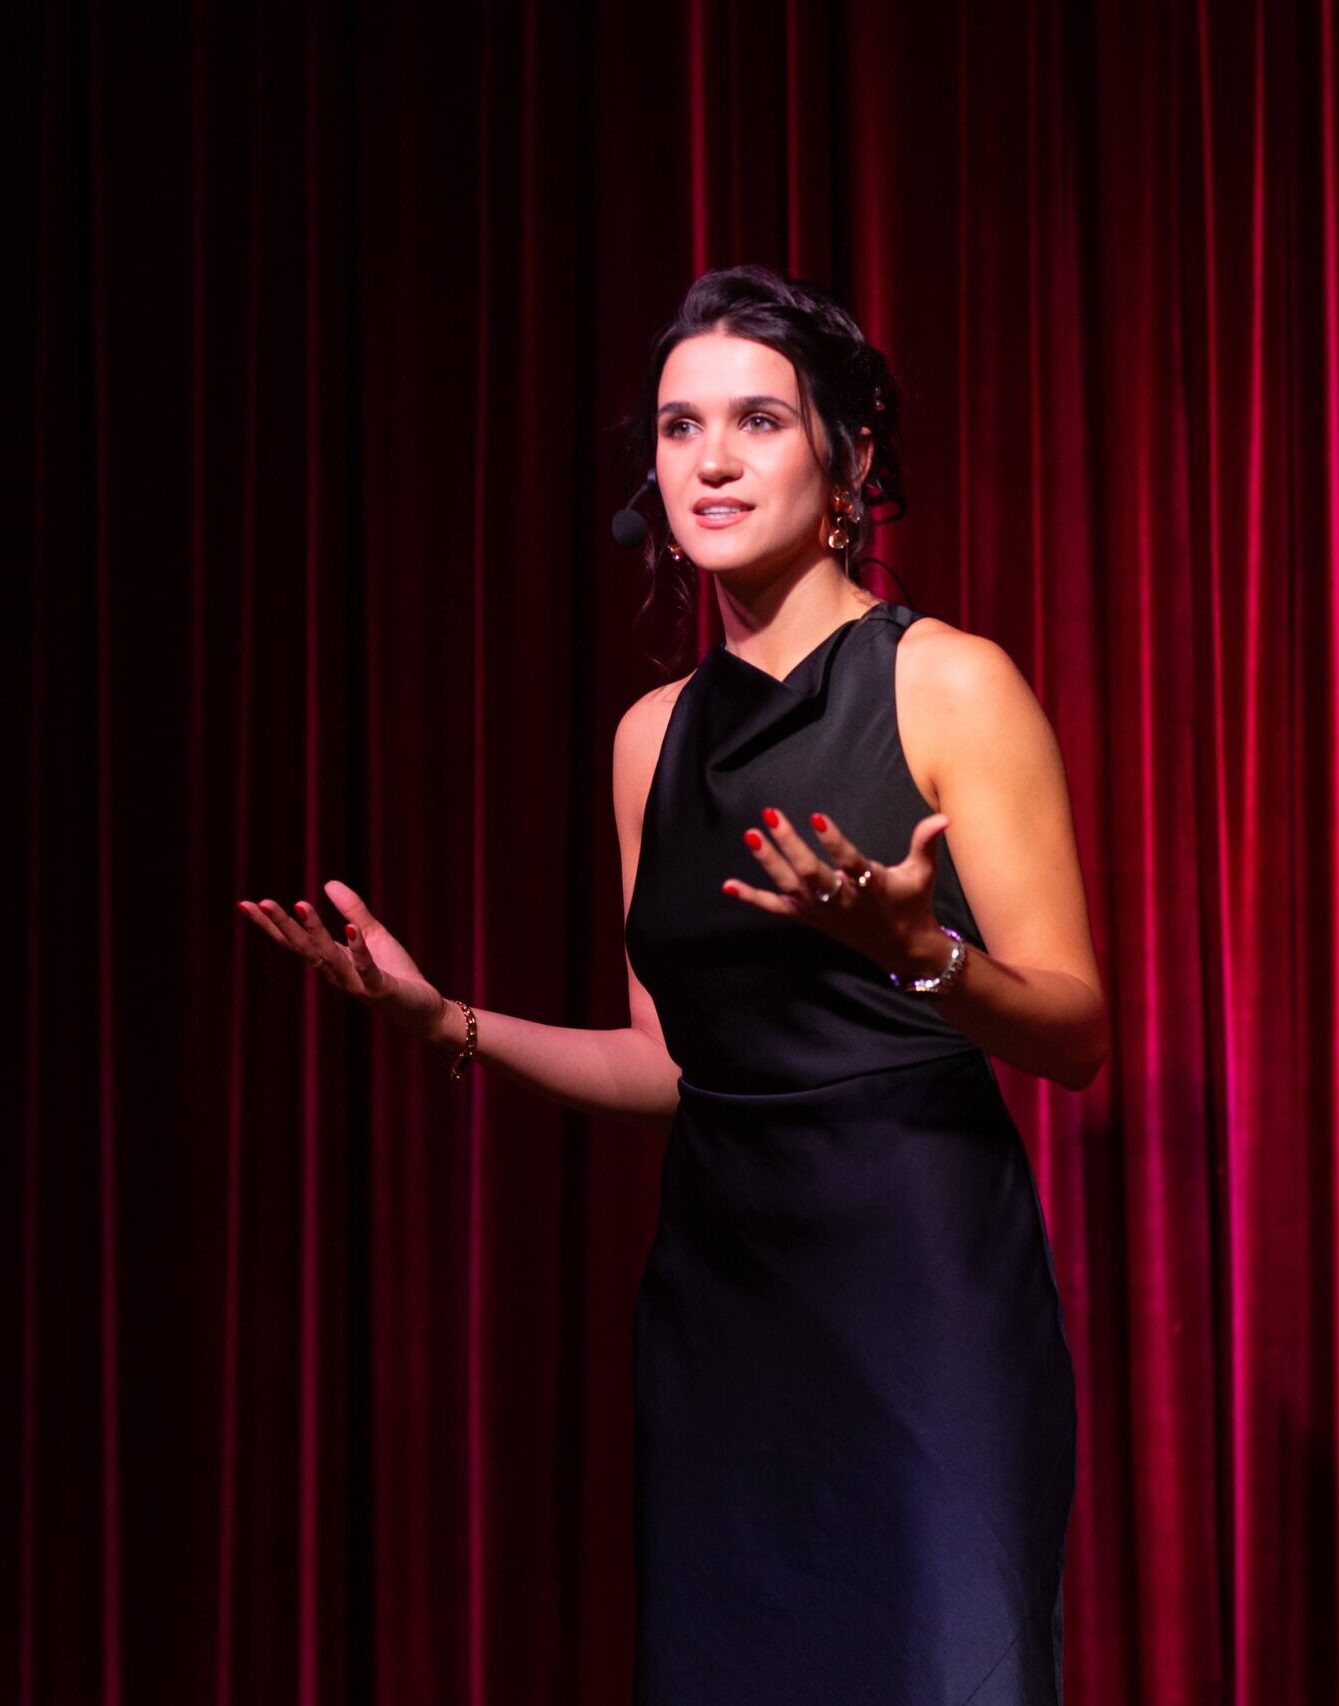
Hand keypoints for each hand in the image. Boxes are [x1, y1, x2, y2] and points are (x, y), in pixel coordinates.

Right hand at [237, 880, 462, 1045]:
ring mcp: (357, 983)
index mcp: (332, 960)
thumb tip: (328, 882)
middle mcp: (337, 974)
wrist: (424, 1008)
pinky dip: (358, 950)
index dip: (271, 924)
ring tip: (300, 905)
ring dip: (314, 932)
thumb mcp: (373, 934)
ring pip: (329, 957)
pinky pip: (366, 969)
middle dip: (282, 926)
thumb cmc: (395, 972)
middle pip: (304, 948)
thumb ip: (353, 911)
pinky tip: (350, 929)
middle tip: (261, 903)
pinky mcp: (381, 989)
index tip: (245, 904)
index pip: (295, 941)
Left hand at [723, 806, 953, 977]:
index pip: (850, 862)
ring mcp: (822, 911)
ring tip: (751, 835)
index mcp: (871, 887)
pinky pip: (776, 908)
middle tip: (770, 815)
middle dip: (790, 845)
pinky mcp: (808, 918)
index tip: (818, 817)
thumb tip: (944, 817)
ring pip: (791, 886)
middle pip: (811, 874)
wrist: (902, 949)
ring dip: (769, 862)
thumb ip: (925, 842)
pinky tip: (727, 884)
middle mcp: (842, 901)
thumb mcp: (922, 873)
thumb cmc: (911, 903)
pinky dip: (752, 898)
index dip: (835, 842)